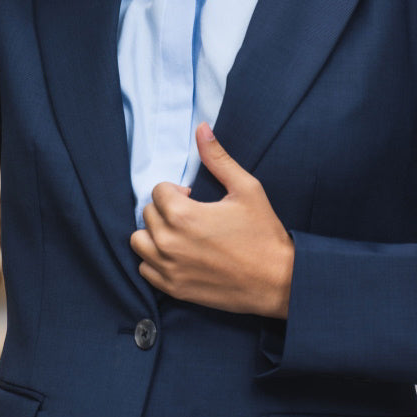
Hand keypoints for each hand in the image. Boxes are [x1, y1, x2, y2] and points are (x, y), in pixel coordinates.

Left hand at [129, 123, 294, 316]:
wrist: (278, 281)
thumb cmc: (263, 234)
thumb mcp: (246, 189)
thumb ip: (218, 158)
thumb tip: (202, 128)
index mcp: (182, 215)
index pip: (158, 191)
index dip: (176, 190)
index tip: (193, 196)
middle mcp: (169, 243)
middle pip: (147, 213)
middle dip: (166, 209)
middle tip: (190, 214)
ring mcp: (169, 268)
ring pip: (139, 241)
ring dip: (154, 233)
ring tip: (178, 233)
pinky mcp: (173, 288)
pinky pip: (145, 269)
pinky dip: (155, 259)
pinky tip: (177, 254)